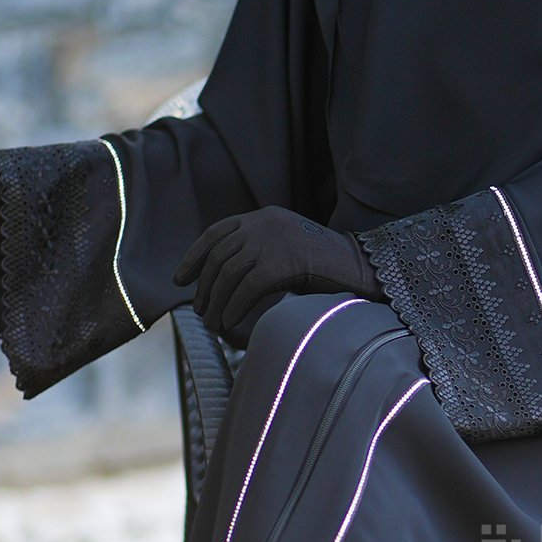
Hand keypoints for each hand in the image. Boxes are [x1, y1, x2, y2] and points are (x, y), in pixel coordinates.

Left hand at [172, 205, 381, 337]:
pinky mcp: (284, 262)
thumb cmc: (326, 267)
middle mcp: (264, 224)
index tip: (181, 279)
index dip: (194, 256)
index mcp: (263, 217)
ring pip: (229, 274)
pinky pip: (247, 288)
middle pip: (219, 257)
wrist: (360, 268)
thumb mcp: (286, 250)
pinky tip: (230, 322)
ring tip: (212, 324)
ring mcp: (274, 241)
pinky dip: (234, 307)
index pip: (216, 233)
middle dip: (204, 288)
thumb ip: (258, 254)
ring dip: (216, 302)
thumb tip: (222, 281)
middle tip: (200, 311)